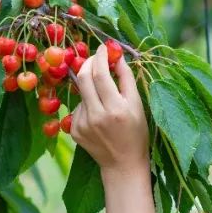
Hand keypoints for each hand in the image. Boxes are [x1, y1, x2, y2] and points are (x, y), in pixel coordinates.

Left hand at [69, 41, 148, 173]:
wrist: (123, 164)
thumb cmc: (136, 133)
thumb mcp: (137, 106)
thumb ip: (126, 80)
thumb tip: (117, 56)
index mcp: (115, 110)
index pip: (101, 74)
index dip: (100, 56)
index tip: (103, 47)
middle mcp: (96, 117)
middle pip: (83, 78)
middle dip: (89, 63)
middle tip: (96, 58)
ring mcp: (82, 125)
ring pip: (81, 92)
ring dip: (90, 86)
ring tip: (104, 97)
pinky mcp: (74, 131)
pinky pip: (78, 107)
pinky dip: (87, 103)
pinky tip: (98, 115)